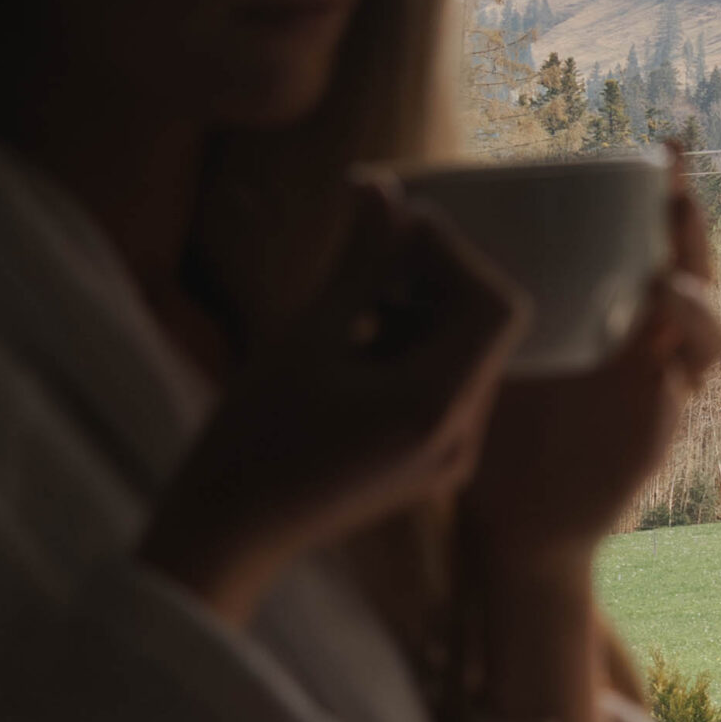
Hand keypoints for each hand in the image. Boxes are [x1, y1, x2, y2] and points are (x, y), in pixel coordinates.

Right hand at [140, 182, 528, 624]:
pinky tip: (354, 340)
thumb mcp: (308, 336)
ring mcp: (451, 457)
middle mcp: (463, 437)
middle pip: (484, 329)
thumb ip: (359, 262)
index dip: (454, 254)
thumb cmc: (254, 436)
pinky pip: (444, 387)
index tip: (397, 227)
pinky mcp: (429, 464)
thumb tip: (380, 186)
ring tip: (354, 297)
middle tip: (373, 249)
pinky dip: (412, 350)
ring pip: (464, 355)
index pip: (495, 306)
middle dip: (436, 278)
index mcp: (439, 408)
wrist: (225, 536)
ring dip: (421, 311)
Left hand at [461, 150, 720, 572]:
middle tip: (676, 195)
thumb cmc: (492, 414)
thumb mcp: (448, 336)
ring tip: (665, 290)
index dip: (668, 187)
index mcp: (609, 298)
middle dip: (690, 231)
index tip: (663, 144)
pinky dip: (670, 387)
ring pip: (706, 335)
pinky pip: (673, 406)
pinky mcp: (650, 438)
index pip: (653, 231)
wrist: (510, 518)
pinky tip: (658, 376)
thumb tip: (375, 188)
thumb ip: (420, 273)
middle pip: (693, 270)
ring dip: (693, 308)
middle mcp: (645, 333)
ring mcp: (657, 384)